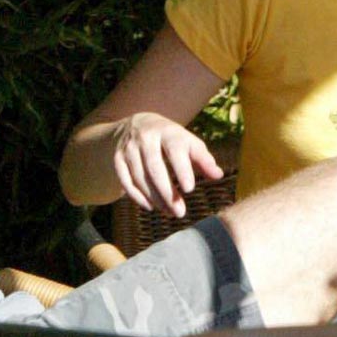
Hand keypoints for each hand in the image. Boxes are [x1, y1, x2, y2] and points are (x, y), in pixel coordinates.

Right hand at [108, 112, 222, 217]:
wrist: (138, 125)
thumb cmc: (172, 140)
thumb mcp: (189, 143)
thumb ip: (203, 159)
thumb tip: (218, 175)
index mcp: (168, 131)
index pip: (175, 150)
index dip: (182, 169)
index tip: (190, 189)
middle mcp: (146, 137)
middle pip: (155, 167)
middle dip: (167, 192)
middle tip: (180, 212)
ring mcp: (129, 148)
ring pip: (140, 177)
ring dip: (155, 198)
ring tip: (169, 212)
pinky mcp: (118, 159)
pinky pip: (126, 181)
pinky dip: (137, 196)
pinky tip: (150, 206)